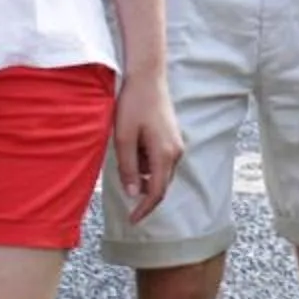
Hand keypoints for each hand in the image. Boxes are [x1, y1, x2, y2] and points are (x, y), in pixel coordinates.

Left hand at [111, 71, 183, 221]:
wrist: (147, 77)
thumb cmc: (133, 105)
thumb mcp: (123, 138)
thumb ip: (128, 168)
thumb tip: (132, 194)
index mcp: (164, 155)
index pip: (155, 192)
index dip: (143, 209)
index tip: (131, 220)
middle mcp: (175, 153)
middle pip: (160, 185)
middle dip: (142, 191)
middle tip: (121, 184)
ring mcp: (176, 145)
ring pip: (158, 172)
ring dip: (141, 172)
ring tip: (125, 147)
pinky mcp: (173, 138)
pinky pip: (159, 160)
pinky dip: (145, 161)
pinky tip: (133, 142)